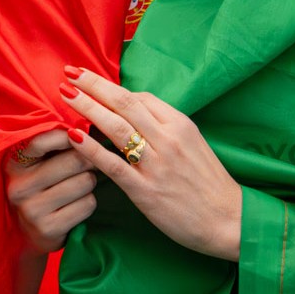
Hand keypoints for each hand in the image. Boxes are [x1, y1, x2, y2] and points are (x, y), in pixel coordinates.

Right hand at [5, 128, 98, 254]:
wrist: (26, 233)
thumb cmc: (41, 187)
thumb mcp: (37, 164)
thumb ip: (56, 143)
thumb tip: (90, 122)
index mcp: (14, 163)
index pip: (43, 140)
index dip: (69, 135)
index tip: (81, 136)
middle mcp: (18, 186)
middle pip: (74, 160)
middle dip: (88, 160)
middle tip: (88, 163)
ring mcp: (32, 210)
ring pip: (85, 182)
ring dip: (90, 182)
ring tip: (80, 185)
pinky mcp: (48, 229)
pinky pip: (87, 204)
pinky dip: (89, 202)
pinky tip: (77, 204)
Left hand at [58, 67, 241, 260]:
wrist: (228, 220)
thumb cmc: (210, 184)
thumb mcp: (194, 145)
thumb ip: (166, 128)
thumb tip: (135, 113)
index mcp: (181, 125)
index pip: (140, 97)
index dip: (112, 88)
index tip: (90, 80)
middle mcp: (168, 139)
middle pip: (124, 103)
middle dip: (94, 85)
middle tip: (70, 72)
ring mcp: (156, 164)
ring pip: (115, 127)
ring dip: (87, 107)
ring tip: (65, 95)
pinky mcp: (145, 191)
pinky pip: (112, 164)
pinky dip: (90, 148)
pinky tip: (73, 137)